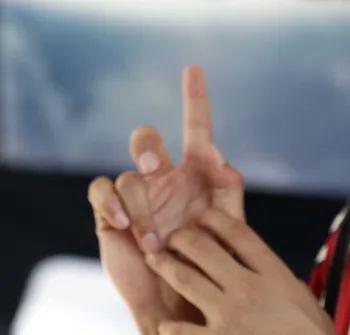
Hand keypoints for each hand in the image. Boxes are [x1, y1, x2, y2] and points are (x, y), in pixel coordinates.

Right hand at [87, 66, 243, 330]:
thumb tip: (213, 152)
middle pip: (146, 139)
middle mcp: (163, 176)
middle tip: (157, 167)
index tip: (194, 68)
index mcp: (197, 171)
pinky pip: (102, 191)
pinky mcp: (110, 214)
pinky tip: (123, 225)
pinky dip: (111, 203)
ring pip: (129, 175)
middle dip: (147, 146)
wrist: (185, 298)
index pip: (196, 128)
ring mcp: (136, 194)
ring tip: (158, 241)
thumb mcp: (231, 222)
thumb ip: (228, 185)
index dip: (195, 98)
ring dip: (142, 207)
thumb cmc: (213, 259)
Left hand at [147, 209, 335, 334]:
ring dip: (166, 267)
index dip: (217, 219)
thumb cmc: (312, 333)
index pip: (239, 233)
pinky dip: (171, 328)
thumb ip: (279, 279)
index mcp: (273, 273)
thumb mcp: (302, 296)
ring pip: (187, 280)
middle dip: (183, 238)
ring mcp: (230, 316)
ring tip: (154, 260)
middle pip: (206, 249)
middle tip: (172, 237)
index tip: (204, 215)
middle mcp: (249, 287)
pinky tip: (165, 326)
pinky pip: (183, 331)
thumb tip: (263, 268)